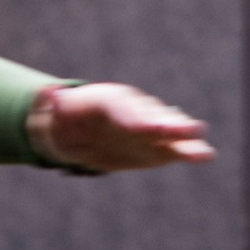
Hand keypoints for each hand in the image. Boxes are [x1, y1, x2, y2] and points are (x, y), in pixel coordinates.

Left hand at [26, 82, 213, 173]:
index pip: (121, 109)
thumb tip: (44, 94)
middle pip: (152, 117)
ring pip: (168, 132)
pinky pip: (173, 150)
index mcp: (108, 101)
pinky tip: (205, 155)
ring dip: (183, 137)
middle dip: (168, 125)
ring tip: (200, 142)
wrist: (77, 130)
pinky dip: (188, 152)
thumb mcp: (54, 112)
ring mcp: (147, 129)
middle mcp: (133, 111)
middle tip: (187, 128)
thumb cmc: (66, 119)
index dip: (132, 119)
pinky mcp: (155, 148)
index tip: (142, 129)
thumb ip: (51, 104)